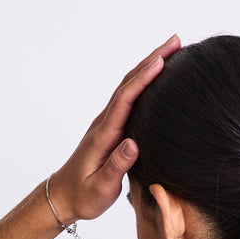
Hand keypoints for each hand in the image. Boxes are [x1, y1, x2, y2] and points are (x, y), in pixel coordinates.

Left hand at [48, 35, 180, 223]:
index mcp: (105, 135)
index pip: (125, 99)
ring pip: (129, 87)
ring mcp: (108, 123)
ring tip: (171, 51)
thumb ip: (116, 167)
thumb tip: (133, 144)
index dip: (144, 79)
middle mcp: (105, 123)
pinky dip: (143, 82)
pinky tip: (156, 77)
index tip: (163, 61)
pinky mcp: (112, 128)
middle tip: (176, 42)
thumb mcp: (100, 188)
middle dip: (152, 60)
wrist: (63, 196)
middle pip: (128, 83)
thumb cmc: (83, 196)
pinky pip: (129, 98)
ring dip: (148, 66)